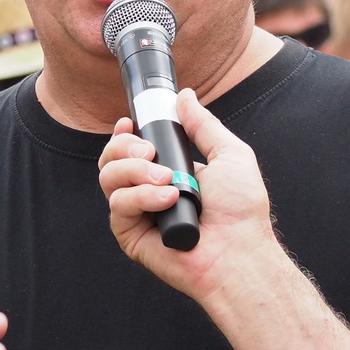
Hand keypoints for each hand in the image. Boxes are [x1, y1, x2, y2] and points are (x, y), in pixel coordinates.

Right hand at [97, 90, 285, 301]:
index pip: (132, 148)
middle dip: (124, 146)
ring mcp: (139, 213)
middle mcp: (150, 192)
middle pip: (112, 159)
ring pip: (109, 178)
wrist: (238, 252)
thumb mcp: (229, 154)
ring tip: (167, 180)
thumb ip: (203, 124)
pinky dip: (140, 197)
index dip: (124, 134)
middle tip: (150, 152)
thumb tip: (184, 97)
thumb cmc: (240, 211)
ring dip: (134, 171)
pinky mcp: (131, 235)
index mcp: (170, 172)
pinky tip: (166, 200)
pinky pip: (118, 205)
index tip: (128, 123)